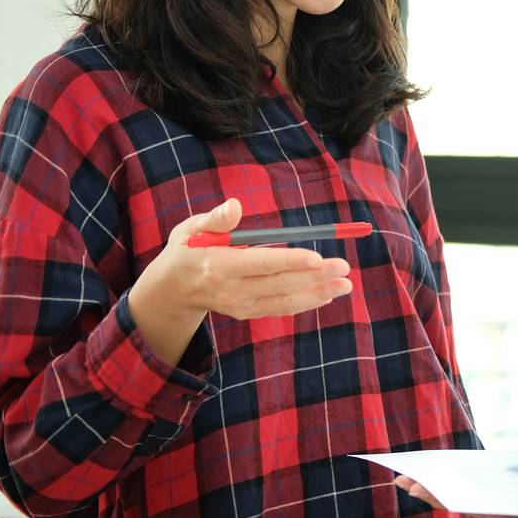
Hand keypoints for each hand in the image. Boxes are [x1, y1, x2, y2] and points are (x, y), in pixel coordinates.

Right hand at [127, 198, 353, 365]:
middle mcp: (231, 290)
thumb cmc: (188, 250)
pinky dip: (305, 303)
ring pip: (284, 300)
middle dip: (315, 276)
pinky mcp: (248, 312)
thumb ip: (216, 219)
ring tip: (345, 284)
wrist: (172, 289)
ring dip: (318, 293)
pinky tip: (327, 294)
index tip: (318, 258)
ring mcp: (240, 305)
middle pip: (279, 284)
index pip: (260, 264)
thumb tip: (236, 205)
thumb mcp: (192, 229)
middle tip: (344, 266)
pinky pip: (280, 309)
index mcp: (218, 266)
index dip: (290, 262)